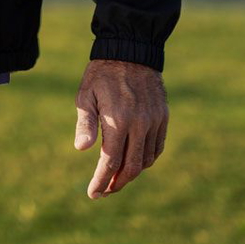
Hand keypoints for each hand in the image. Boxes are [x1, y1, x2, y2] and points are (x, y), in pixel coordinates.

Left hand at [74, 58, 167, 198]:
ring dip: (132, 174)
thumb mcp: (86, 95)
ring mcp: (154, 121)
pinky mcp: (163, 117)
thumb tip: (81, 149)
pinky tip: (134, 162)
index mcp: (118, 120)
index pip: (110, 162)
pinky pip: (157, 147)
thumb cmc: (101, 75)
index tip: (93, 194)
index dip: (101, 181)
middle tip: (104, 191)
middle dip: (117, 184)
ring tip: (116, 179)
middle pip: (131, 167)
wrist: (131, 50)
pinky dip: (146, 160)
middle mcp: (140, 123)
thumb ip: (85, 123)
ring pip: (146, 160)